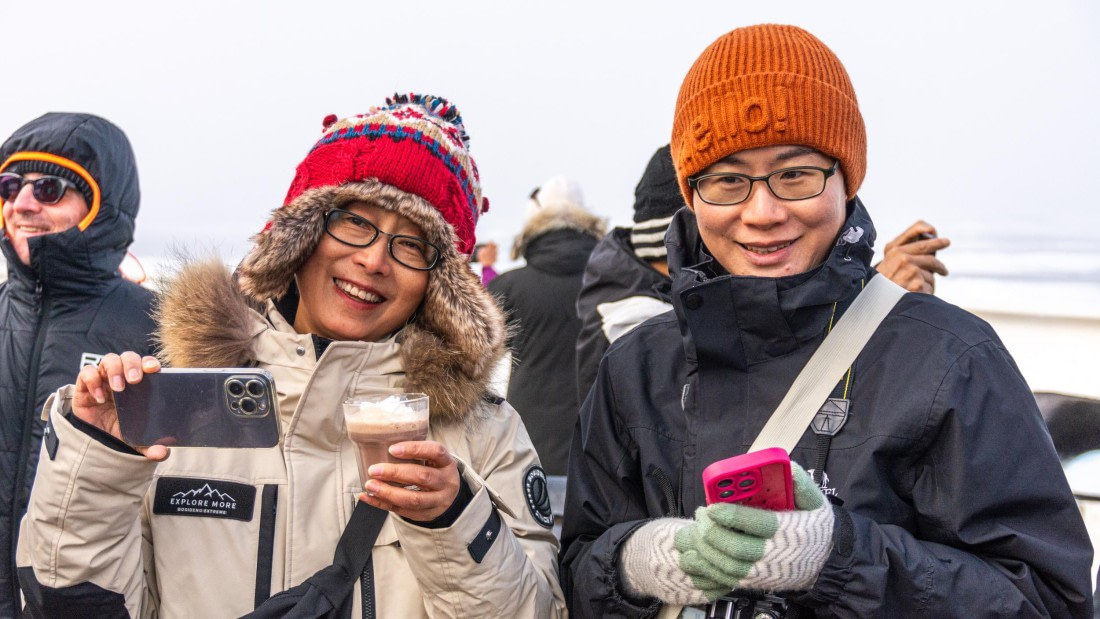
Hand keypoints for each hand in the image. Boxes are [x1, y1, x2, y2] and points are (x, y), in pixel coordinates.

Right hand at [73, 352, 168, 460]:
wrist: (92, 439)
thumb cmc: (118, 431)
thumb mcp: (135, 440)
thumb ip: (149, 446)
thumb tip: (162, 453)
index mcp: (139, 385)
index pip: (146, 365)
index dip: (150, 362)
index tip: (154, 369)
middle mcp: (122, 377)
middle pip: (128, 357)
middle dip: (132, 364)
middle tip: (135, 380)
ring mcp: (103, 379)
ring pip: (109, 360)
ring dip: (115, 370)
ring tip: (118, 388)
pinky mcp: (85, 386)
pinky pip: (87, 372)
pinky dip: (92, 380)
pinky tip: (99, 397)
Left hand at [358, 440, 460, 521]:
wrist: (449, 497)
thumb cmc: (435, 472)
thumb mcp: (433, 460)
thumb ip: (415, 454)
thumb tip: (381, 447)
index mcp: (447, 463)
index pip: (435, 452)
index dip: (414, 449)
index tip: (392, 449)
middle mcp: (446, 482)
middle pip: (422, 477)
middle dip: (395, 473)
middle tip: (374, 470)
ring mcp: (438, 501)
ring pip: (414, 499)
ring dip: (388, 492)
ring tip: (370, 485)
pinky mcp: (426, 515)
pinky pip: (402, 511)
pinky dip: (382, 504)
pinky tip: (368, 497)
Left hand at [675, 462, 833, 594]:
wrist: (827, 564)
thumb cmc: (818, 529)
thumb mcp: (817, 503)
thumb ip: (802, 485)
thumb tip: (790, 468)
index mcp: (790, 531)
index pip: (759, 524)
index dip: (733, 515)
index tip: (713, 506)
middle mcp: (776, 554)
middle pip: (738, 548)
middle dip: (713, 532)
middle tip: (701, 515)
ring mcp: (765, 571)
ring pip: (729, 566)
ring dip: (708, 549)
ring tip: (699, 528)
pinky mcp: (757, 582)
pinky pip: (728, 579)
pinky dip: (710, 566)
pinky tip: (700, 551)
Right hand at [876, 220, 949, 293]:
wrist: (874, 302)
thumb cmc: (880, 284)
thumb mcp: (886, 264)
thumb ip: (902, 253)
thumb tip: (930, 244)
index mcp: (894, 250)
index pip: (917, 237)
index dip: (933, 240)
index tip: (945, 242)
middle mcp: (903, 258)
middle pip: (930, 257)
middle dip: (940, 265)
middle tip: (944, 271)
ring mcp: (911, 270)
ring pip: (931, 275)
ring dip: (928, 283)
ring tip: (916, 291)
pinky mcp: (918, 284)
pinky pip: (930, 287)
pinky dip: (925, 293)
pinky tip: (916, 297)